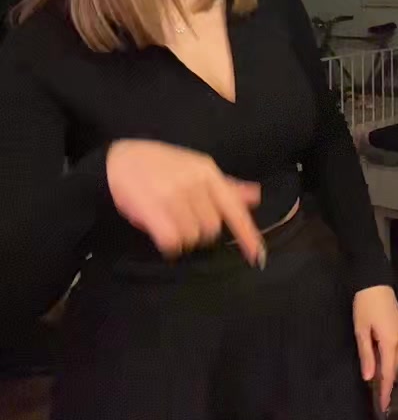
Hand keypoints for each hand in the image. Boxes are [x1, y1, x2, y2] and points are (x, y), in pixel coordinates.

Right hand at [107, 139, 262, 263]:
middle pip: (212, 229)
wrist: (118, 161)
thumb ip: (226, 185)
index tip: (258, 257)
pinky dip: (169, 245)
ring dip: (183, 238)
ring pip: (192, 238)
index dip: (247, 235)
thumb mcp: (195, 168)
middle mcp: (194, 184)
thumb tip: (255, 196)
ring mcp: (174, 196)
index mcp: (208, 173)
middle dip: (200, 231)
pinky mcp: (153, 210)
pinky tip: (162, 236)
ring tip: (169, 223)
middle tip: (184, 221)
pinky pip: (173, 242)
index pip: (234, 208)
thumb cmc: (160, 165)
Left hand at [353, 285, 397, 413]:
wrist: (375, 281)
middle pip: (394, 368)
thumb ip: (366, 354)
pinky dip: (389, 361)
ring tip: (379, 388)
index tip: (383, 407)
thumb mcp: (361, 330)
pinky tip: (382, 366)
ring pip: (395, 360)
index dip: (385, 391)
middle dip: (387, 385)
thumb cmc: (365, 305)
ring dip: (388, 373)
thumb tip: (369, 378)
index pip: (388, 373)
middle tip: (379, 401)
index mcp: (390, 342)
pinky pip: (396, 351)